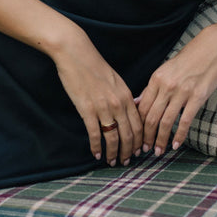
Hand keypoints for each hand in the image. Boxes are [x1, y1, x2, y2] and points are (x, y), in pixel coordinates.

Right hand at [53, 32, 142, 164]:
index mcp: (127, 96)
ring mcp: (103, 108)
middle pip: (129, 134)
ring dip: (114, 153)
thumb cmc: (94, 65)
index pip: (139, 124)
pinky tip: (96, 154)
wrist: (76, 54)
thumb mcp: (115, 80)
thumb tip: (127, 110)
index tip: (138, 151)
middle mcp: (118, 104)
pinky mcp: (87, 109)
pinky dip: (96, 146)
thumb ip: (122, 96)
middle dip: (129, 151)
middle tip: (127, 161)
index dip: (140, 140)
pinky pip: (95, 134)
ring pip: (114, 137)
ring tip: (112, 162)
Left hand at [137, 24, 216, 154]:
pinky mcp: (197, 97)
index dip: (137, 125)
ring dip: (160, 140)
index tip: (135, 137)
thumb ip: (152, 88)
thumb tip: (138, 103)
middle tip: (143, 150)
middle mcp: (166, 86)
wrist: (212, 48)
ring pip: (165, 122)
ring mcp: (182, 92)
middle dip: (145, 137)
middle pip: (150, 117)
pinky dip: (179, 135)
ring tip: (158, 151)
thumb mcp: (166, 70)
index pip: (142, 107)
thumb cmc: (188, 59)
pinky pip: (185, 120)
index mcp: (156, 79)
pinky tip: (176, 145)